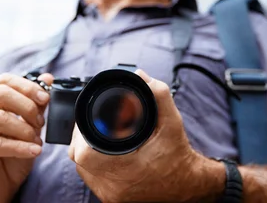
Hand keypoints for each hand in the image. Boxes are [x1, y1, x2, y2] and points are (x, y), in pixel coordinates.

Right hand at [0, 72, 53, 202]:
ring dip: (25, 129)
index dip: (27, 86)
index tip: (46, 97)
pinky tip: (34, 151)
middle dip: (27, 105)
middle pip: (0, 94)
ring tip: (37, 141)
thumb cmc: (12, 159)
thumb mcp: (29, 130)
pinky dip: (19, 146)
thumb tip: (48, 78)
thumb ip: (36, 105)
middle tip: (41, 122)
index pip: (3, 81)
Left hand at [68, 70, 224, 202]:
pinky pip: (93, 178)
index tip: (92, 117)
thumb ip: (157, 96)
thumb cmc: (179, 156)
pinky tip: (110, 153)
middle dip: (83, 137)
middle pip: (78, 158)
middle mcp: (111, 186)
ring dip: (88, 150)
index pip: (83, 149)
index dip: (81, 130)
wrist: (189, 186)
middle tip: (97, 122)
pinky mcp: (111, 199)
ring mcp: (110, 195)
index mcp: (121, 168)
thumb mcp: (172, 122)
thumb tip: (140, 76)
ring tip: (104, 135)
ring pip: (83, 169)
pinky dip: (97, 164)